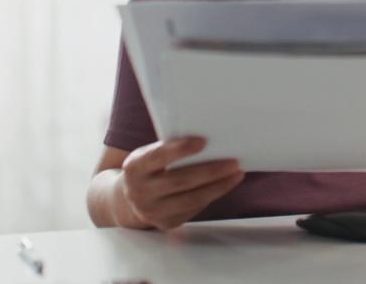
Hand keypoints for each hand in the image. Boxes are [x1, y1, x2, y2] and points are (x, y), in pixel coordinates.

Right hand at [118, 137, 244, 230]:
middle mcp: (139, 192)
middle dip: (210, 171)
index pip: (158, 156)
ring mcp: (152, 211)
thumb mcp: (148, 156)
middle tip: (233, 162)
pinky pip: (194, 209)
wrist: (128, 199)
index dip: (180, 149)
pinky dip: (212, 196)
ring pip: (191, 199)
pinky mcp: (166, 223)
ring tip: (237, 173)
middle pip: (180, 180)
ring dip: (218, 186)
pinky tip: (225, 185)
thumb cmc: (148, 169)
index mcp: (134, 168)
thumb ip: (169, 150)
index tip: (203, 141)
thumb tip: (209, 142)